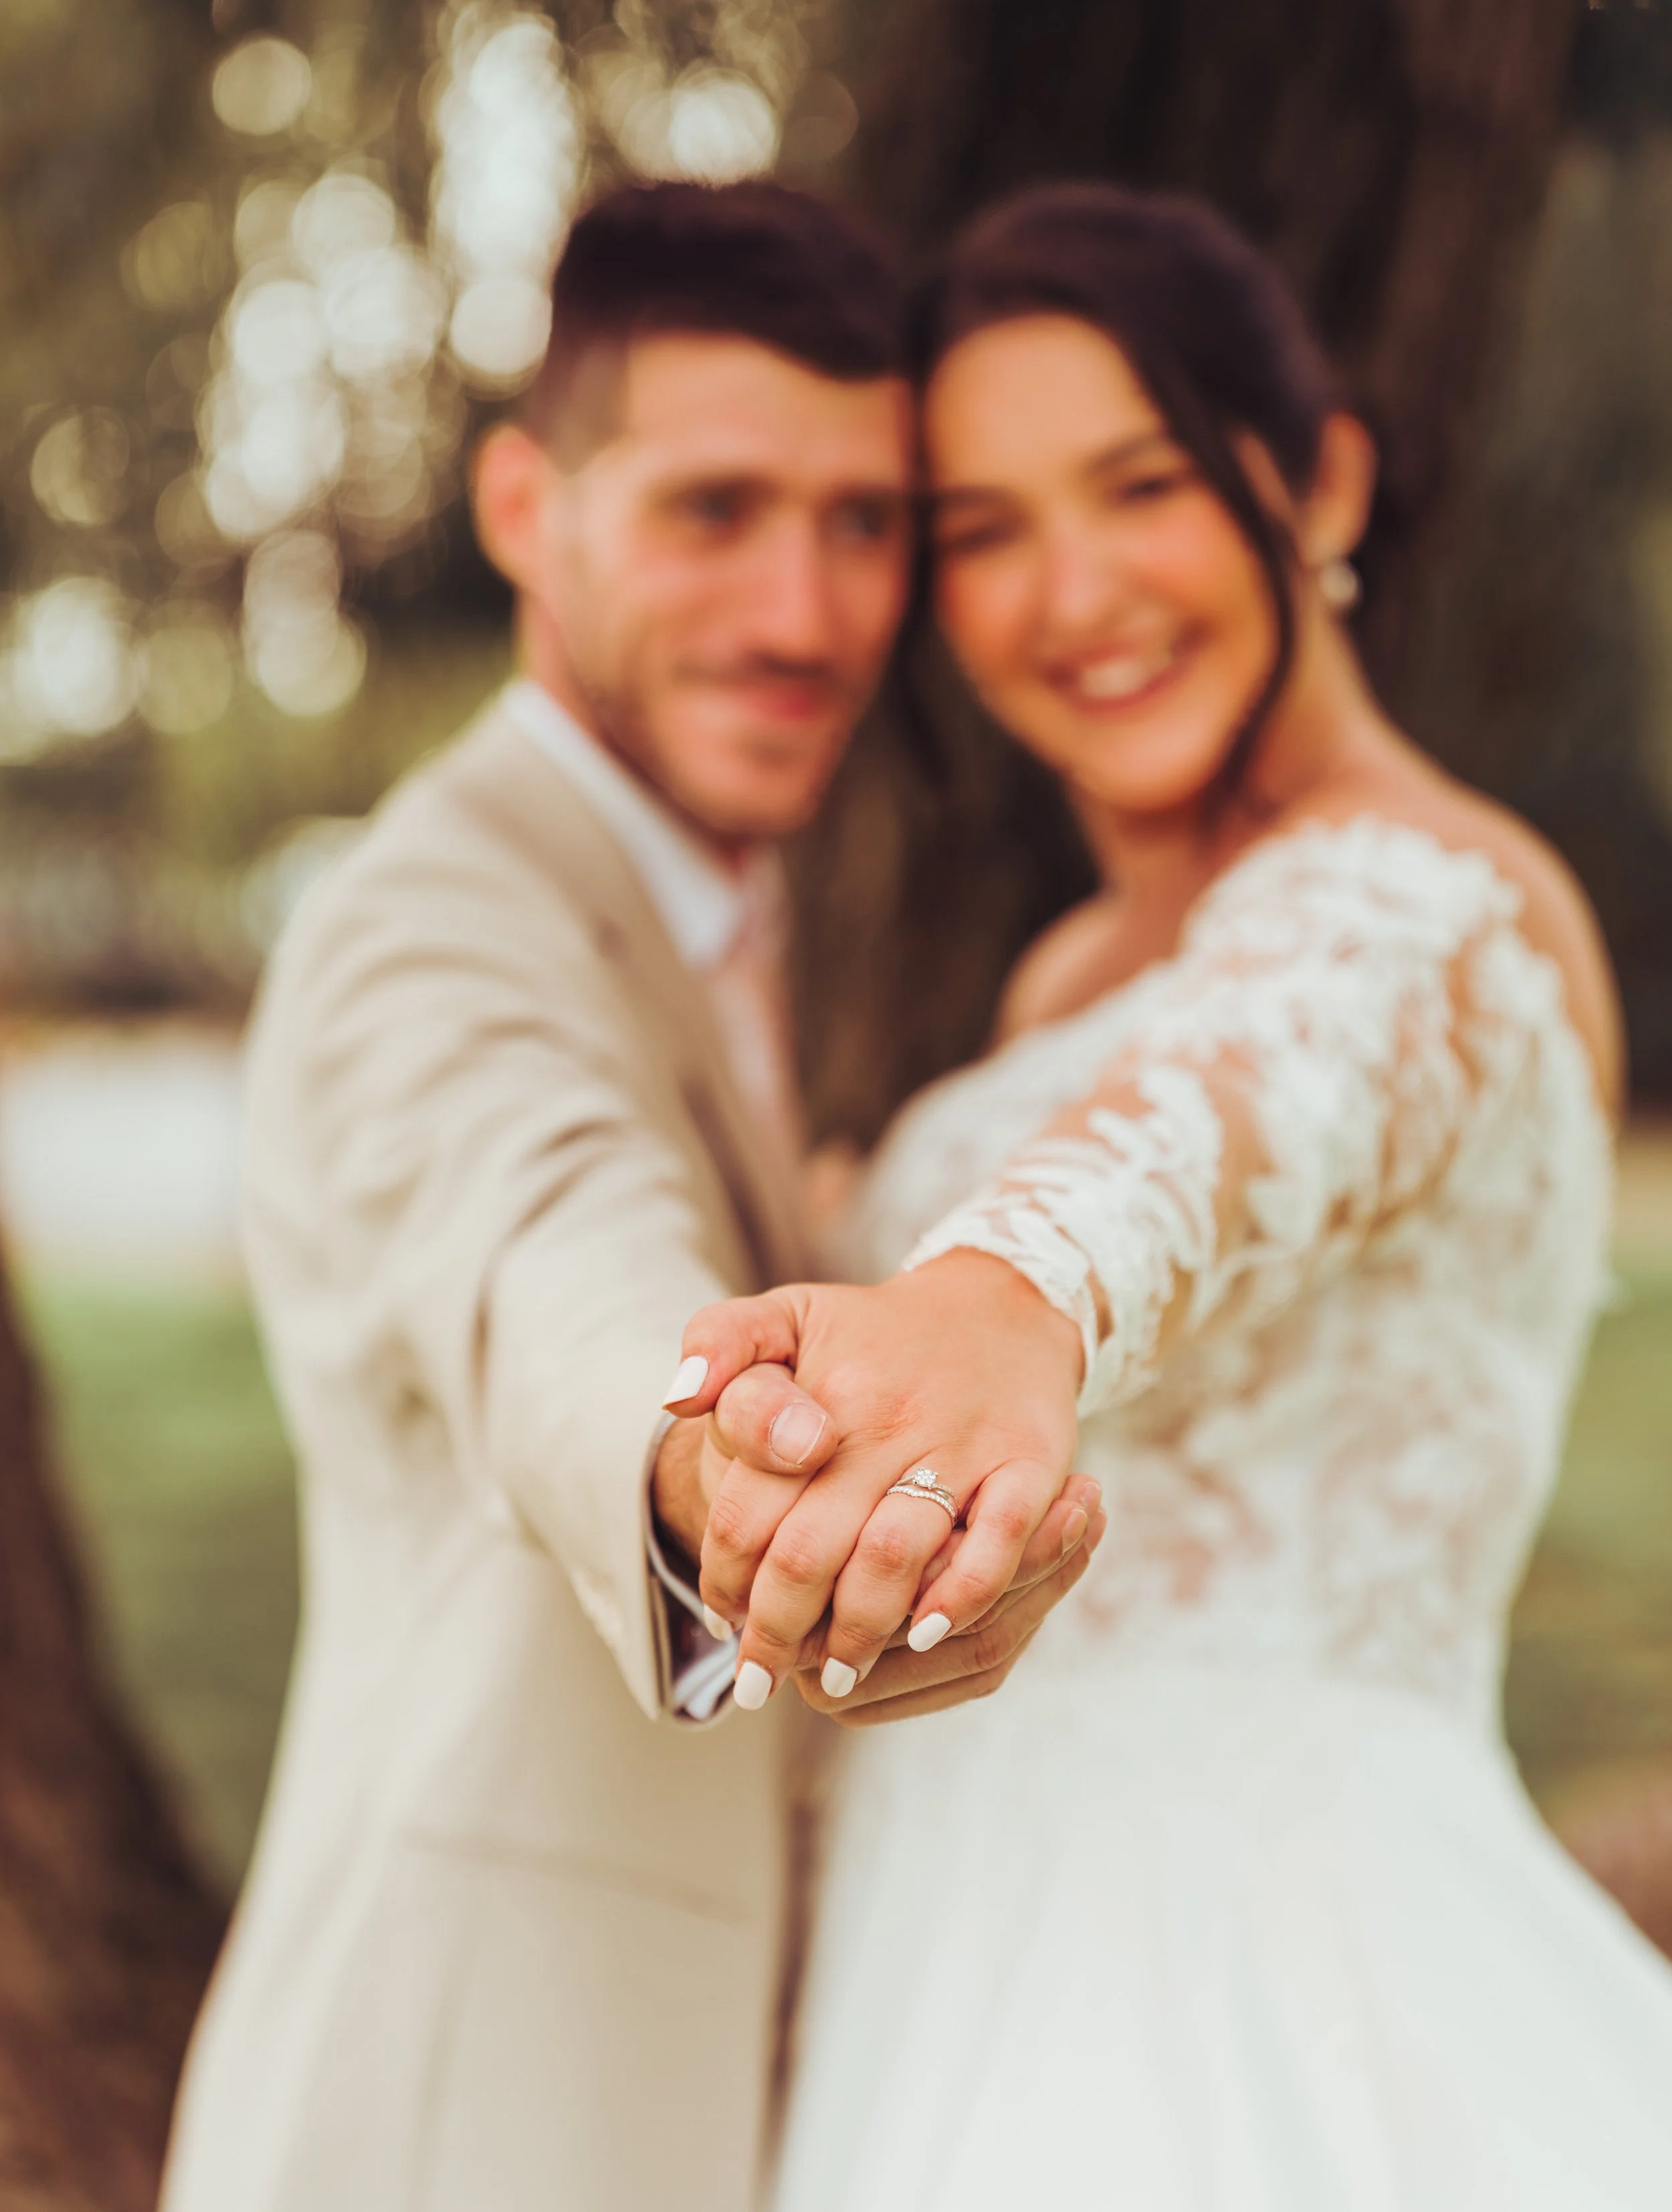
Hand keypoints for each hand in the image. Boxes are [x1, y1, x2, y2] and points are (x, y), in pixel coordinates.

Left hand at [667, 1251, 1084, 1705]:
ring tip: (833, 1677)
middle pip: (809, 1548)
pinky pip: (996, 1542)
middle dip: (776, 1632)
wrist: (1001, 1300)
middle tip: (759, 1681)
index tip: (721, 1618)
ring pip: (893, 1555)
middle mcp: (886, 1420)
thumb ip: (719, 1343)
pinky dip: (960, 1596)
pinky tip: (925, 1635)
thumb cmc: (877, 1329)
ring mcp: (961, 1443)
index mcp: (820, 1392)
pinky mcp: (1029, 1461)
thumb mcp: (788, 1313)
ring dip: (856, 1632)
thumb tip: (679, 1399)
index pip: (749, 1507)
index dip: (725, 1577)